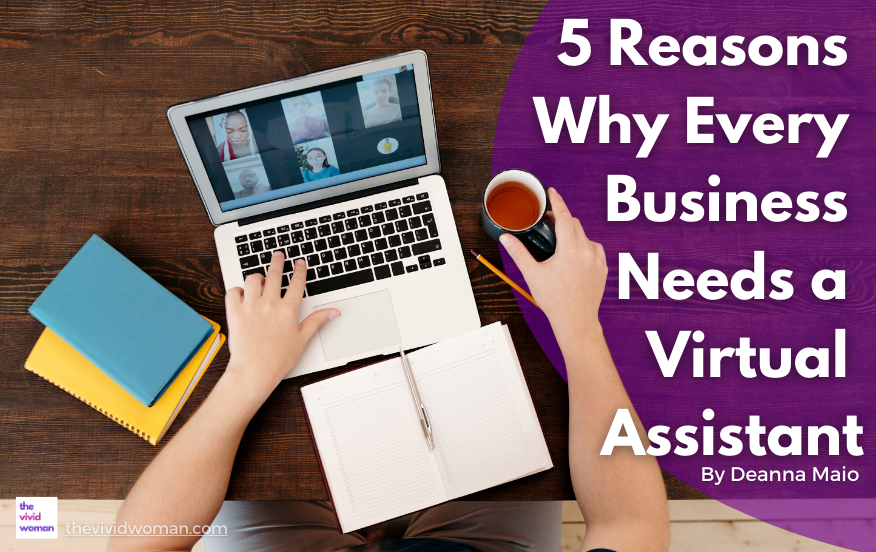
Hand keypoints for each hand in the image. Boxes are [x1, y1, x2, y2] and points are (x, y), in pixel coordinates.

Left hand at [223, 251, 339, 404]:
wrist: (254, 372)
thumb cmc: (277, 360)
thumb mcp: (302, 340)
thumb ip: (317, 321)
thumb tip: (333, 312)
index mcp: (287, 311)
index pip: (296, 283)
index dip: (299, 270)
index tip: (299, 263)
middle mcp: (269, 305)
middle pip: (274, 274)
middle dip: (277, 261)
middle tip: (278, 255)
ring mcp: (250, 307)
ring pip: (252, 279)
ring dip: (257, 277)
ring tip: (260, 278)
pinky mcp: (235, 313)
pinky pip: (232, 292)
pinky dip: (236, 290)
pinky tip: (241, 294)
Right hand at [500, 188, 606, 340]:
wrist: (576, 321)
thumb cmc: (555, 301)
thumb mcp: (533, 275)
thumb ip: (518, 253)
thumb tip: (505, 238)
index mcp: (569, 250)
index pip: (563, 217)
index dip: (557, 202)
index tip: (552, 192)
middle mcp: (586, 252)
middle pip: (574, 224)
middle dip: (561, 218)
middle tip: (548, 221)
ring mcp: (597, 259)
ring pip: (584, 235)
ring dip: (572, 233)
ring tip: (560, 243)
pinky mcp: (603, 268)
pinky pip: (594, 248)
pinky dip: (584, 246)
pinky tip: (575, 254)